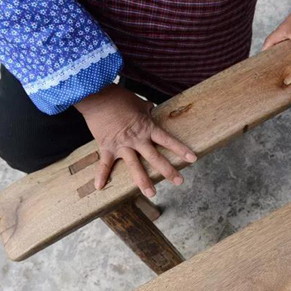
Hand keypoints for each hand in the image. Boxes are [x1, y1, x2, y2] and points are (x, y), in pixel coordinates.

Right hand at [75, 84, 196, 196]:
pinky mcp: (106, 147)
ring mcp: (122, 145)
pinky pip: (104, 164)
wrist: (98, 96)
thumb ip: (147, 109)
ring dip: (143, 181)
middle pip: (155, 158)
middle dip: (168, 171)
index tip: (193, 158)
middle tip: (179, 181)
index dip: (181, 149)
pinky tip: (100, 187)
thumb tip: (152, 108)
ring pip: (135, 167)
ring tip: (151, 194)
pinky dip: (101, 175)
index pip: (168, 140)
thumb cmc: (119, 97)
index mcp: (147, 128)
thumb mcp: (139, 102)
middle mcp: (137, 139)